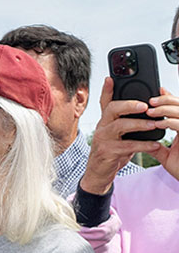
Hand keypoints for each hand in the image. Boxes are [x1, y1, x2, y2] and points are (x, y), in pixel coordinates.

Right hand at [82, 78, 166, 194]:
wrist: (99, 173)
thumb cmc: (111, 152)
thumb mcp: (117, 134)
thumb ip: (126, 121)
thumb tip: (143, 107)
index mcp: (105, 121)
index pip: (105, 102)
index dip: (106, 90)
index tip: (110, 79)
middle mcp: (101, 127)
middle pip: (112, 109)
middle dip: (129, 105)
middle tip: (145, 106)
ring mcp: (102, 140)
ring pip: (119, 126)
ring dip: (138, 124)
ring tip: (154, 125)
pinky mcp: (107, 152)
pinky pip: (127, 146)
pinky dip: (143, 145)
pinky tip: (154, 145)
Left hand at [147, 89, 178, 177]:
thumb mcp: (166, 156)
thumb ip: (156, 147)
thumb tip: (144, 142)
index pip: (178, 108)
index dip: (169, 99)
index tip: (156, 93)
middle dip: (166, 100)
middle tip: (150, 101)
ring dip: (165, 110)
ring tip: (150, 111)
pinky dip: (170, 122)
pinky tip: (158, 123)